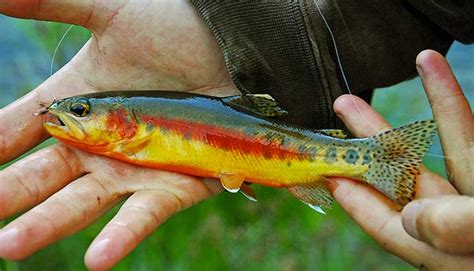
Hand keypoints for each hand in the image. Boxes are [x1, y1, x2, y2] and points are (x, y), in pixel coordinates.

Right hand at [0, 0, 234, 268]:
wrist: (235, 49)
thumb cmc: (176, 29)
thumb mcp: (111, 12)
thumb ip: (53, 3)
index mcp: (81, 103)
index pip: (22, 127)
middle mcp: (103, 143)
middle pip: (44, 175)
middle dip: (10, 194)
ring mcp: (136, 168)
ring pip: (84, 203)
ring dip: (48, 224)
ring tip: (12, 246)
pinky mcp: (174, 183)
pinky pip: (145, 213)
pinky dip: (122, 236)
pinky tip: (95, 259)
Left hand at [330, 50, 472, 269]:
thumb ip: (459, 229)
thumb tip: (407, 217)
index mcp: (453, 253)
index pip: (394, 229)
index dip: (359, 203)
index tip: (329, 173)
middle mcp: (465, 226)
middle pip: (407, 180)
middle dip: (375, 141)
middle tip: (343, 108)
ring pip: (443, 150)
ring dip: (420, 107)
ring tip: (401, 69)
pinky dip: (456, 106)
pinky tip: (437, 75)